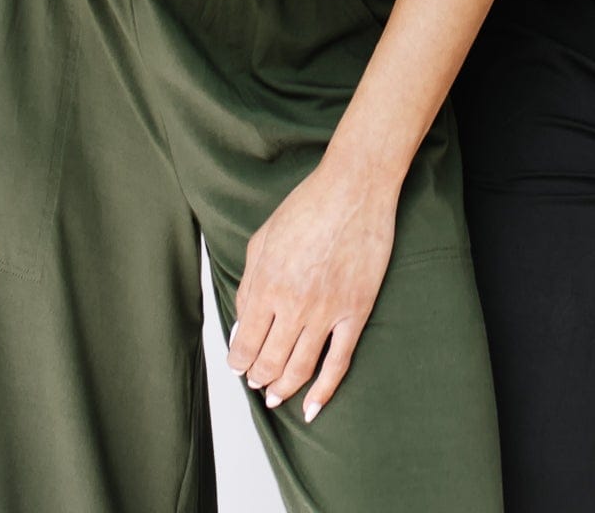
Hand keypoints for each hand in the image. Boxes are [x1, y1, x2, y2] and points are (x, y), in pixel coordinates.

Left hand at [227, 158, 398, 423]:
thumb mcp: (263, 239)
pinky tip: (311, 407)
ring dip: (282, 389)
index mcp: (266, 286)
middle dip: (258, 378)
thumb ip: (249, 284)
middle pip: (269, 363)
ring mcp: (327, 312)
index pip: (244, 345)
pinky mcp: (356, 311)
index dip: (238, 362)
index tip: (238, 364)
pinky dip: (324, 392)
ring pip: (299, 370)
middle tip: (256, 380)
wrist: (356, 187)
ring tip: (275, 396)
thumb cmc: (309, 205)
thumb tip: (240, 323)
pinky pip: (339, 362)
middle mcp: (294, 306)